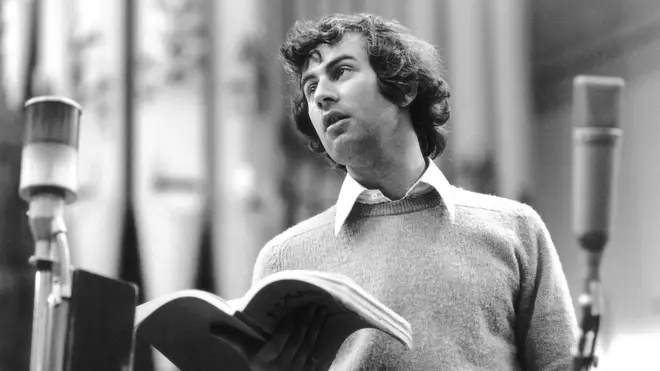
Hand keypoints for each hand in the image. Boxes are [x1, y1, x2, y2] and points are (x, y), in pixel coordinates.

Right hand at [217, 305, 331, 370]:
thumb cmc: (258, 363)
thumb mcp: (245, 351)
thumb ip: (231, 336)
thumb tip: (211, 325)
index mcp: (265, 361)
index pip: (279, 340)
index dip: (288, 325)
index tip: (294, 309)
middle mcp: (282, 368)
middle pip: (297, 340)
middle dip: (306, 321)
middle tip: (313, 303)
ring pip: (309, 345)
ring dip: (316, 326)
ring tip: (321, 309)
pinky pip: (318, 353)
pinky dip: (322, 338)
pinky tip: (326, 324)